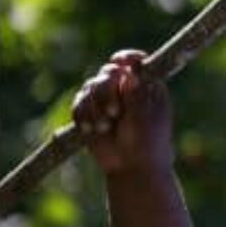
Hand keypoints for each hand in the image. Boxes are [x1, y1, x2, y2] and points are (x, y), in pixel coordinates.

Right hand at [72, 50, 174, 176]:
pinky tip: (91, 131)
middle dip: (106, 91)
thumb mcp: (144, 118)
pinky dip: (83, 116)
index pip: (136, 61)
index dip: (126, 58)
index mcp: (146, 84)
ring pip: (89, 86)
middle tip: (114, 112)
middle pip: (108, 72)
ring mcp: (106, 98)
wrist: (131, 168)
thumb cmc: (147, 143)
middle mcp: (125, 87)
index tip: (118, 62)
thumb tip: (131, 72)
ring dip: (94, 107)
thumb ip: (136, 95)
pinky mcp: (90, 111)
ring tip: (104, 127)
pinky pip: (78, 104)